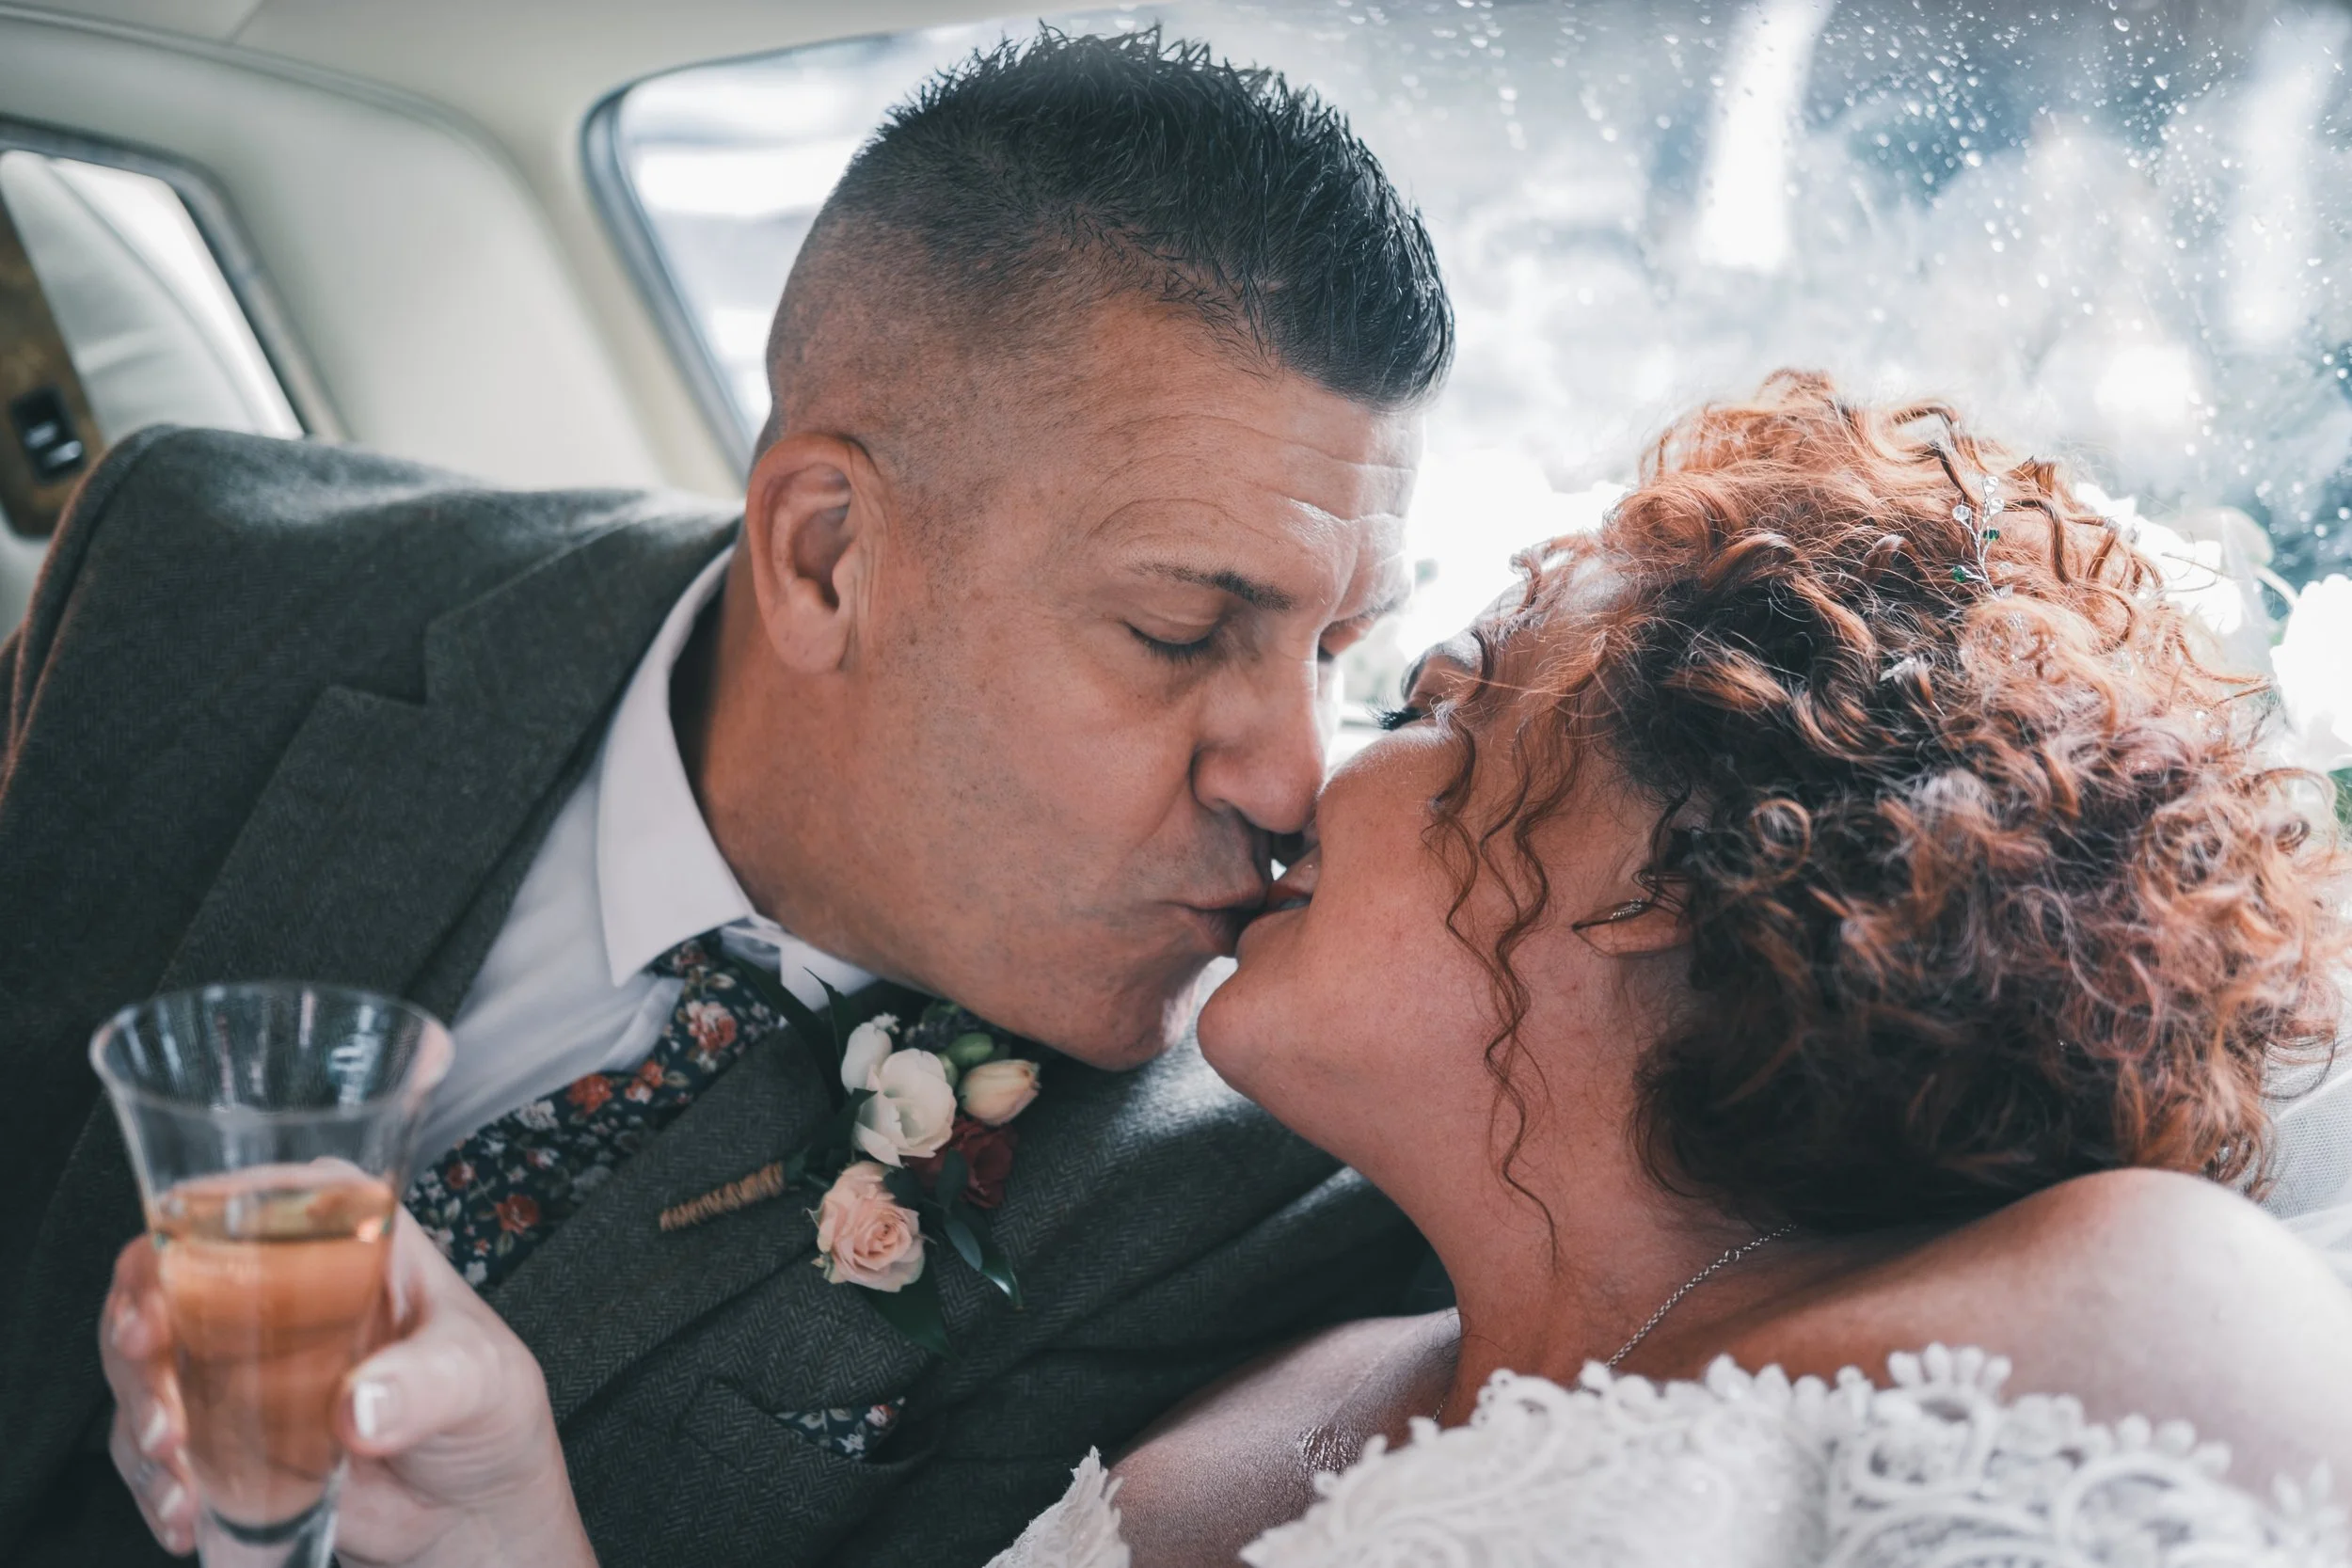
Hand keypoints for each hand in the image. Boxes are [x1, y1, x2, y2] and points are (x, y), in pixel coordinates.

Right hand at [103, 1207, 597, 1567]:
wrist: (472, 1507)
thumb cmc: (487, 1410)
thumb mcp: (479, 1379)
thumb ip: (427, 1384)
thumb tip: (362, 1406)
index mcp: (350, 1237)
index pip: (258, 1196)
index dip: (194, 1223)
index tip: (168, 1280)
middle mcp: (282, 1288)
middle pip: (171, 1273)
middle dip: (137, 1324)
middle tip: (154, 1370)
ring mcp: (242, 1361)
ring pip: (145, 1361)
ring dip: (141, 1410)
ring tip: (174, 1457)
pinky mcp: (223, 1430)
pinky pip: (156, 1444)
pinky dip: (154, 1478)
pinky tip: (184, 1507)